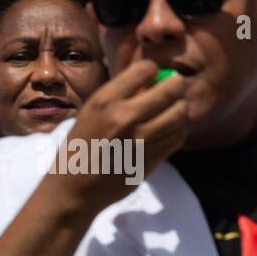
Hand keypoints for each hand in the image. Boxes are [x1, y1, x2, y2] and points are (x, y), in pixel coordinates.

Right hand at [55, 60, 188, 213]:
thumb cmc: (80, 144)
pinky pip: (179, 136)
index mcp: (106, 100)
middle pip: (171, 90)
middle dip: (175, 85)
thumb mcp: (91, 111)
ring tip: (172, 108)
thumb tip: (151, 80)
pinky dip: (179, 128)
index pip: (145, 69)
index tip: (151, 75)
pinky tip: (170, 127)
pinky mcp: (153, 158)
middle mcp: (126, 116)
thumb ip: (119, 95)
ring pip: (180, 113)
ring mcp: (143, 140)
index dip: (152, 69)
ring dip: (179, 107)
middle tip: (173, 87)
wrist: (76, 186)